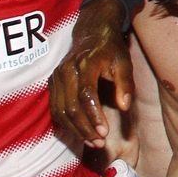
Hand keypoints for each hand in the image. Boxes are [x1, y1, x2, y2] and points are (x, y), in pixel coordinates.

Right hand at [49, 0, 131, 148]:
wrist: (91, 34)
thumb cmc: (111, 50)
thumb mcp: (124, 63)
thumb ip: (125, 84)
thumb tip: (125, 106)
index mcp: (85, 64)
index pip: (86, 95)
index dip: (94, 116)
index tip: (104, 132)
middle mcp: (66, 71)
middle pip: (71, 107)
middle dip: (85, 128)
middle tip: (100, 142)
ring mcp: (56, 77)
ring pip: (61, 111)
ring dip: (76, 130)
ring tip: (93, 142)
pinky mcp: (52, 84)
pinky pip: (55, 109)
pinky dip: (66, 124)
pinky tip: (80, 133)